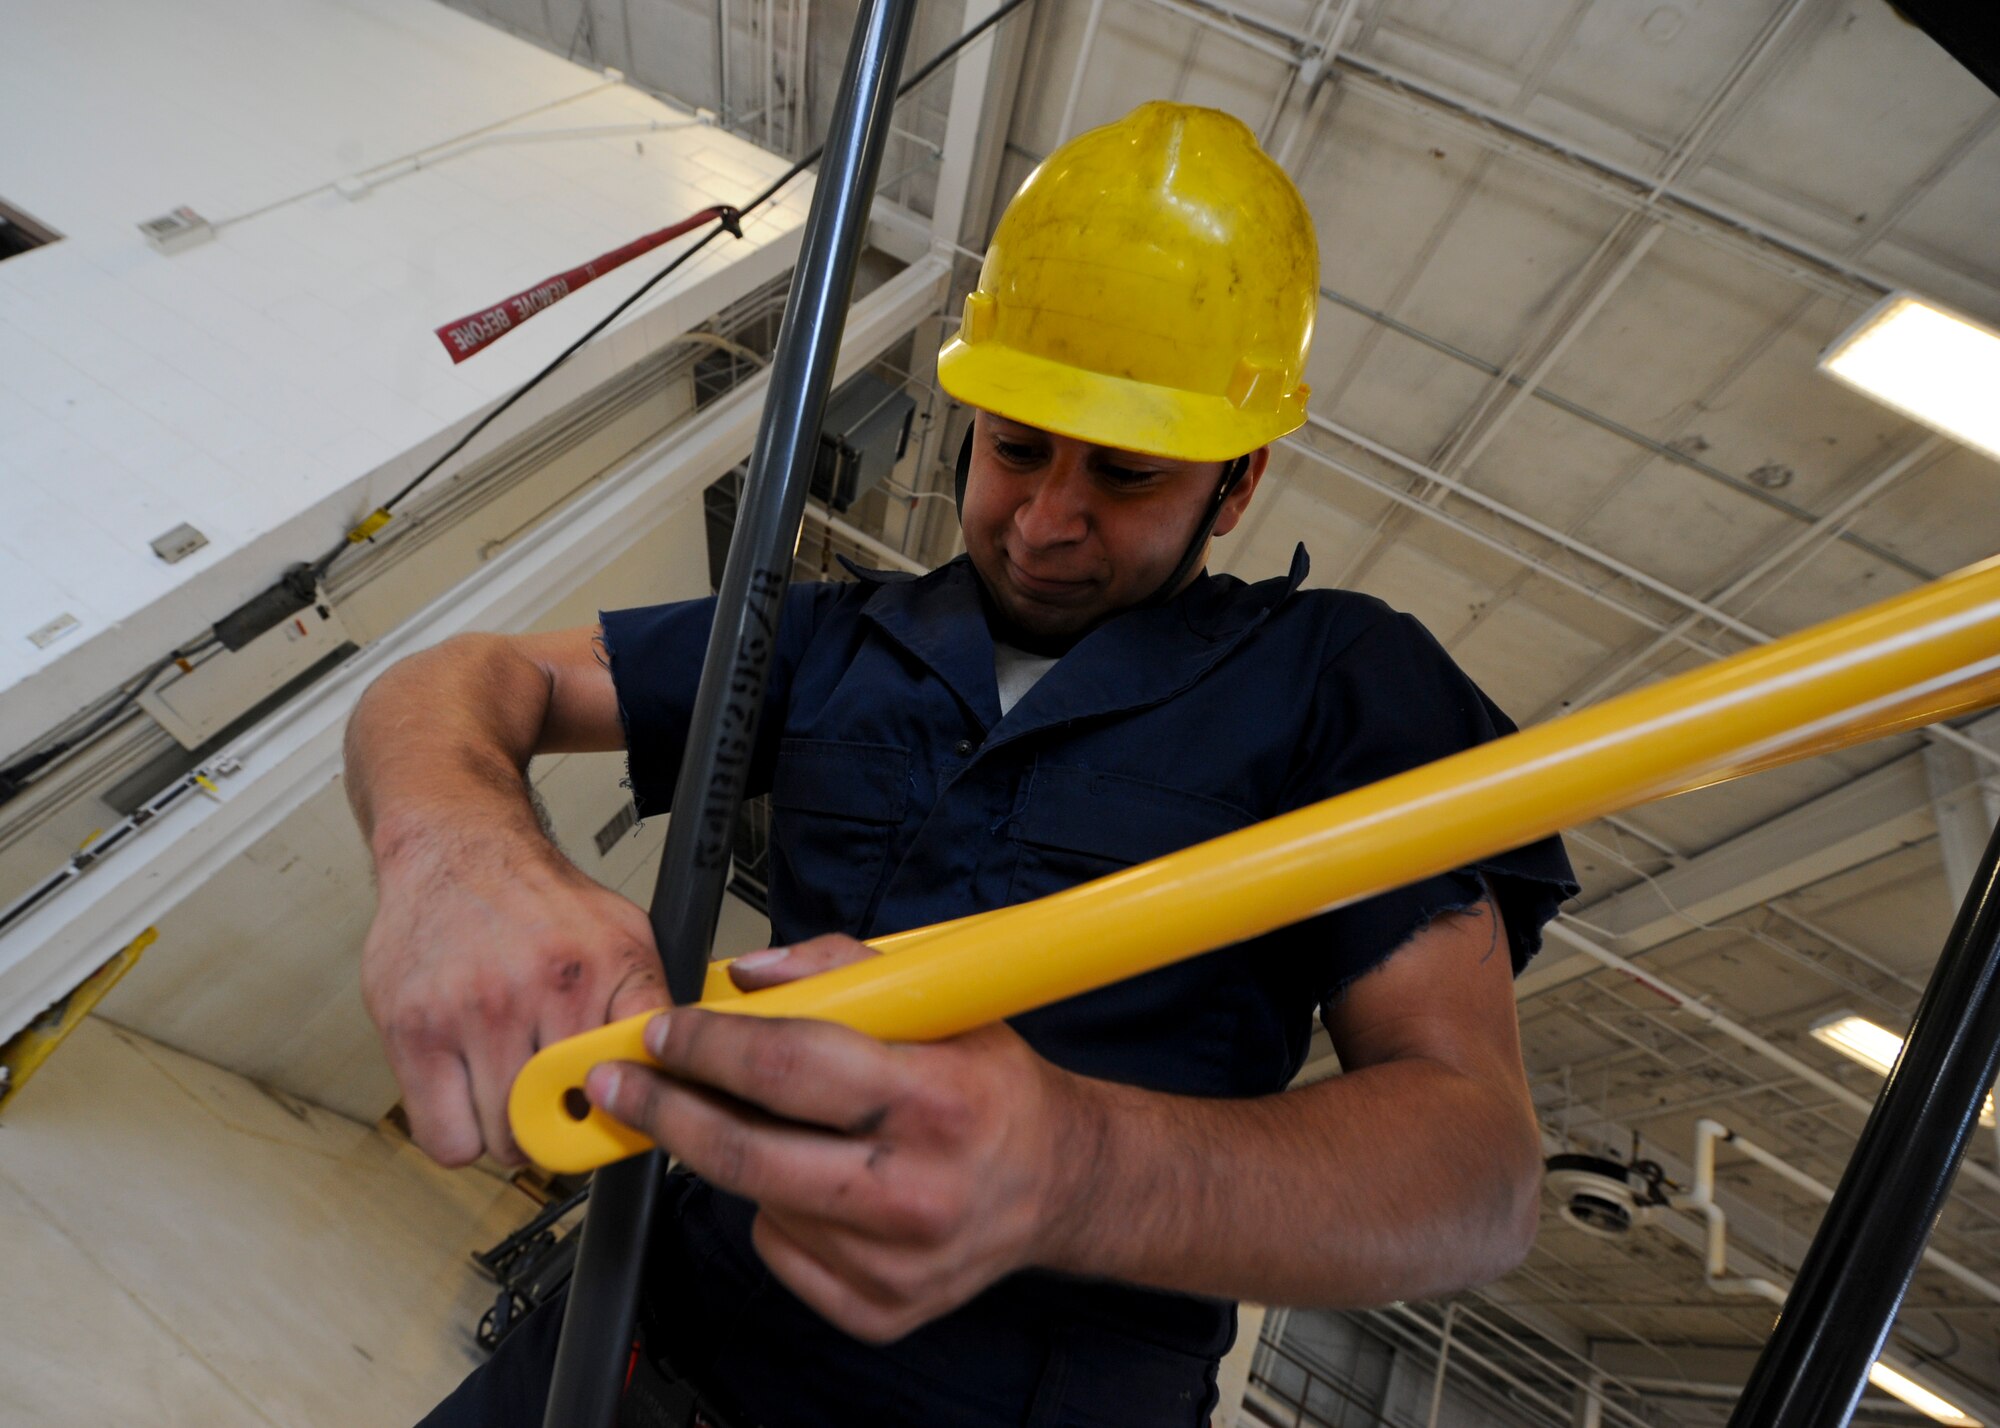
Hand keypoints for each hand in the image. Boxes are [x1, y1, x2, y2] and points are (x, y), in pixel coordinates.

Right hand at [361, 829, 666, 1167]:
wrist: (457, 848)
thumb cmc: (536, 898)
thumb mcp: (623, 934)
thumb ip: (650, 1000)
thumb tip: (678, 1068)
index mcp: (605, 969)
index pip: (643, 1072)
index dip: (638, 1108)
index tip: (625, 1116)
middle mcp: (543, 990)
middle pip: (565, 1122)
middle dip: (561, 1123)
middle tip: (552, 1103)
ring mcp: (474, 1014)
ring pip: (503, 1140)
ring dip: (506, 1131)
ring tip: (505, 1091)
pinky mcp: (414, 1032)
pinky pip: (445, 1138)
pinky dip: (456, 1135)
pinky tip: (465, 1096)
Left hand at [585, 934, 1097, 1342]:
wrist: (1059, 1183)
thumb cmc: (994, 1088)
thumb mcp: (941, 1002)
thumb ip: (841, 970)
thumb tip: (746, 977)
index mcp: (937, 1098)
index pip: (789, 1069)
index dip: (707, 1048)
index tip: (662, 1034)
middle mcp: (919, 1189)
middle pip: (748, 1154)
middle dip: (668, 1111)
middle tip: (626, 1084)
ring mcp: (897, 1262)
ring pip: (758, 1201)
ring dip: (740, 1155)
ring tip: (781, 1126)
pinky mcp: (881, 1309)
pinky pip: (780, 1251)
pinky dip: (775, 1210)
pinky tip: (818, 1181)